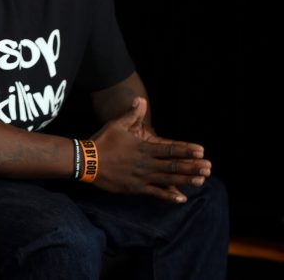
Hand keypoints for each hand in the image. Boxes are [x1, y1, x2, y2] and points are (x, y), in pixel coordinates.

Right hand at [92, 98, 211, 202]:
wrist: (86, 161)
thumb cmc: (102, 141)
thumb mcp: (116, 124)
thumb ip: (132, 114)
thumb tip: (140, 99)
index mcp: (143, 148)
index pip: (169, 149)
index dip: (186, 150)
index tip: (201, 151)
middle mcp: (145, 163)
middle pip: (173, 165)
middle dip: (192, 166)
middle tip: (209, 168)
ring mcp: (141, 177)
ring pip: (168, 179)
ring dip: (186, 179)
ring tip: (201, 180)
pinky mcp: (134, 188)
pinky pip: (155, 193)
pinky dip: (169, 196)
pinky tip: (182, 198)